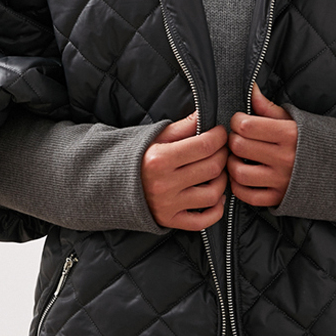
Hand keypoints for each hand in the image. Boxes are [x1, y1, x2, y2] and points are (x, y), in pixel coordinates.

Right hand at [141, 112, 228, 230]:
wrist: (113, 183)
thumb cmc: (139, 157)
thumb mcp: (157, 136)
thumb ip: (184, 126)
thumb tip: (206, 114)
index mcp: (160, 159)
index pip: (205, 146)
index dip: (219, 137)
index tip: (220, 132)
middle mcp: (164, 184)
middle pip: (212, 168)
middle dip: (222, 155)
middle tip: (220, 149)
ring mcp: (168, 205)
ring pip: (213, 194)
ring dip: (222, 181)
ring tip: (216, 172)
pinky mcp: (169, 221)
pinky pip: (203, 221)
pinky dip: (216, 209)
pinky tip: (215, 197)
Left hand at [227, 83, 297, 207]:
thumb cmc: (316, 141)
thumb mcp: (297, 120)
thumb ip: (269, 108)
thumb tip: (251, 89)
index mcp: (289, 134)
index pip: (246, 125)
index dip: (237, 120)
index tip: (241, 121)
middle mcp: (285, 158)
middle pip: (239, 146)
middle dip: (233, 139)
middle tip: (238, 137)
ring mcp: (281, 181)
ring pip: (239, 173)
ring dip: (232, 163)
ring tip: (238, 157)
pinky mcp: (279, 198)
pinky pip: (247, 196)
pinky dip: (238, 186)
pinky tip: (242, 176)